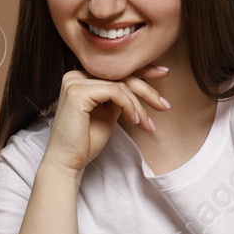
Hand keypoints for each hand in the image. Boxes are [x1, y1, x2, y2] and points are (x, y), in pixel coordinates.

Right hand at [40, 64, 170, 175]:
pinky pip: (115, 92)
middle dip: (146, 89)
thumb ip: (119, 97)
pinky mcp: (78, 92)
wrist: (68, 162)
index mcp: (81, 79)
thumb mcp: (108, 113)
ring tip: (147, 124)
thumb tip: (140, 86)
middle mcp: (75, 76)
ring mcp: (75, 82)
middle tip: (165, 105)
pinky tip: (135, 121)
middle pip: (120, 75)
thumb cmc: (86, 142)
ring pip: (120, 84)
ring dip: (139, 105)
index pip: (115, 70)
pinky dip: (129, 106)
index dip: (141, 71)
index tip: (163, 73)